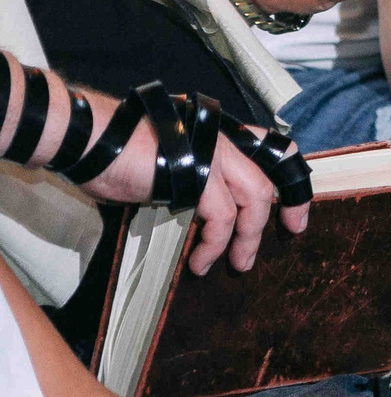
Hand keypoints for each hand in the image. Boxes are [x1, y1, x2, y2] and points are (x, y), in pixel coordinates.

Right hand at [87, 122, 309, 273]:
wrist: (90, 138)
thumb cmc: (118, 151)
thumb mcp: (167, 159)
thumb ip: (193, 177)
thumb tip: (200, 211)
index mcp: (218, 133)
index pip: (271, 146)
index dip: (291, 176)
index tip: (296, 206)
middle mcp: (222, 139)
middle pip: (269, 178)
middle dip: (287, 208)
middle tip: (289, 232)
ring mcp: (213, 153)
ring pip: (253, 199)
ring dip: (248, 238)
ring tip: (238, 263)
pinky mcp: (197, 174)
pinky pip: (221, 216)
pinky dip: (216, 243)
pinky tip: (199, 260)